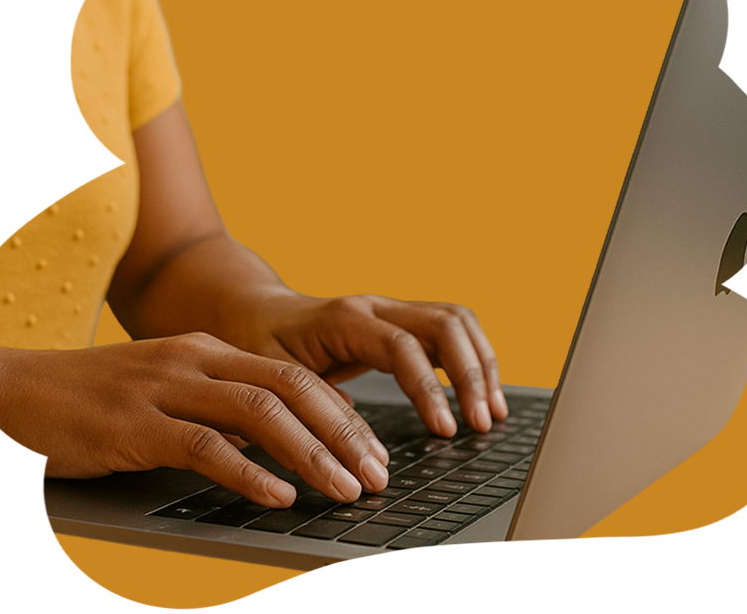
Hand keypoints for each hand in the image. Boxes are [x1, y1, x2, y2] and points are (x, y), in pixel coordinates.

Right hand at [0, 333, 389, 506]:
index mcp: (210, 351)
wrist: (15, 394)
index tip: (375, 450)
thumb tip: (285, 440)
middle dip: (343, 433)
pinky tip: (279, 496)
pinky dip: (248, 472)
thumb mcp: (172, 392)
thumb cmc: (99, 399)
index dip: (343, 414)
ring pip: (258, 413)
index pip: (296, 376)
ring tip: (345, 488)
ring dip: (311, 454)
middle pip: (290, 388)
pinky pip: (204, 446)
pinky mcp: (134, 425)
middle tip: (378, 474)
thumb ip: (224, 409)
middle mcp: (195, 361)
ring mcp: (165, 389)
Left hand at [232, 291, 508, 436]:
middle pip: (444, 323)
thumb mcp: (270, 376)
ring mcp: (390, 309)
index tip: (445, 430)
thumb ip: (310, 402)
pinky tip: (480, 393)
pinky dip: (472, 358)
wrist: (254, 311)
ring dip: (481, 362)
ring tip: (492, 411)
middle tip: (482, 423)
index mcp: (345, 318)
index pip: (403, 347)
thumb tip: (355, 439)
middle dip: (471, 374)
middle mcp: (375, 306)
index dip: (429, 389)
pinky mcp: (398, 321)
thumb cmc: (258, 343)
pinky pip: (448, 330)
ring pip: (455, 320)